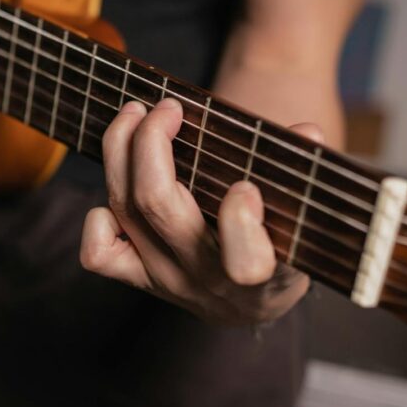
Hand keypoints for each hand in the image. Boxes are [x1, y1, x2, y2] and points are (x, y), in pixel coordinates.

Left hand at [80, 96, 321, 326]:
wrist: (252, 299)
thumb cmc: (281, 240)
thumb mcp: (304, 217)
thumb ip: (303, 174)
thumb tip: (307, 134)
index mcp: (263, 275)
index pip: (247, 262)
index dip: (242, 222)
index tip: (247, 186)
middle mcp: (206, 281)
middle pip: (158, 206)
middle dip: (153, 142)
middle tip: (168, 107)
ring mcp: (167, 281)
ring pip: (124, 211)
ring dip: (122, 150)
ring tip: (137, 113)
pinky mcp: (138, 279)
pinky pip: (99, 253)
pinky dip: (100, 215)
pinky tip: (121, 184)